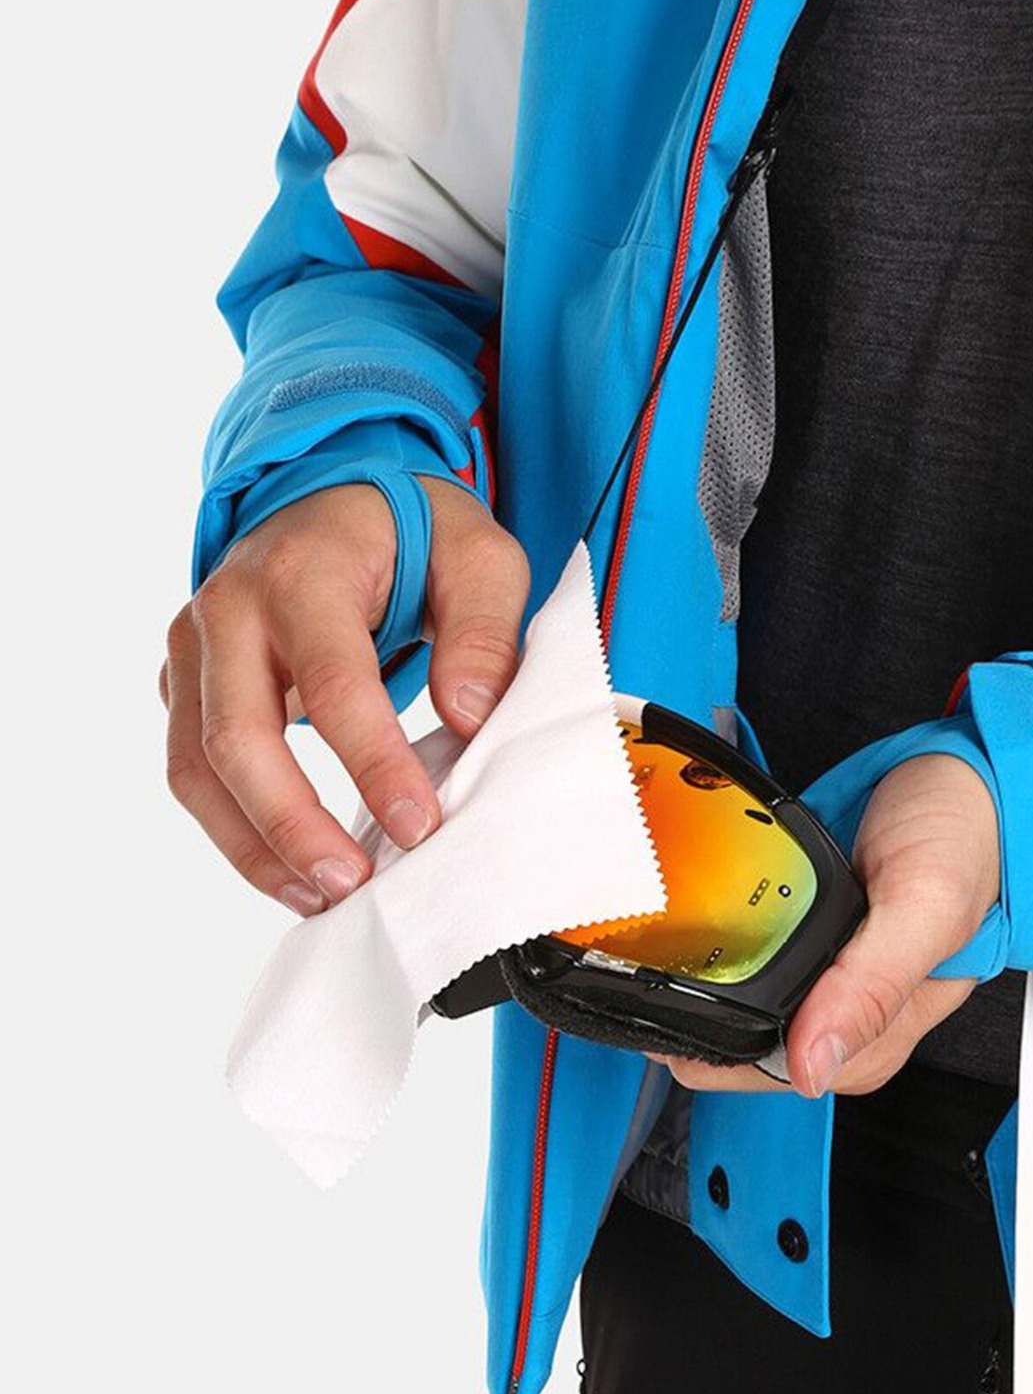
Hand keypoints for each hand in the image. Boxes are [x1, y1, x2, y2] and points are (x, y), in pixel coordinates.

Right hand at [163, 479, 528, 914]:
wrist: (332, 495)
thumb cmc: (411, 531)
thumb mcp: (480, 555)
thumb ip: (485, 630)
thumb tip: (468, 716)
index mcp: (301, 571)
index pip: (332, 682)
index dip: (372, 762)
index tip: (419, 825)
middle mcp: (228, 608)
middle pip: (236, 735)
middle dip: (292, 822)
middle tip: (353, 883)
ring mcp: (194, 648)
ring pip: (197, 766)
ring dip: (253, 846)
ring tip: (322, 898)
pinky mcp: (187, 684)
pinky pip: (194, 770)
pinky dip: (236, 831)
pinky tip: (292, 874)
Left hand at [660, 752, 999, 1100]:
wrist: (972, 779)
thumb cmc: (968, 839)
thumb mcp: (923, 907)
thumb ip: (870, 988)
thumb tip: (812, 1067)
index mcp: (879, 1031)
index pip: (771, 1071)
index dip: (713, 1049)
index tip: (675, 1007)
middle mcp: (850, 1015)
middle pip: (746, 1047)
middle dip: (704, 1013)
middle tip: (681, 955)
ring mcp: (830, 979)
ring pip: (745, 1004)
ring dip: (713, 976)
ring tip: (694, 933)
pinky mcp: (816, 942)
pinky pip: (757, 959)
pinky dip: (732, 942)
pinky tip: (724, 917)